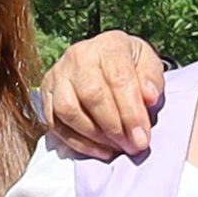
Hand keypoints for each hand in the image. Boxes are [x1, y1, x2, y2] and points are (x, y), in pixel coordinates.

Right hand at [36, 29, 167, 159]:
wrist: (105, 62)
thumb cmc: (131, 67)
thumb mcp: (149, 66)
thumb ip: (151, 80)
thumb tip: (149, 98)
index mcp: (109, 45)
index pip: (119, 78)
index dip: (131, 112)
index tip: (142, 139)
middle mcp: (79, 55)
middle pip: (91, 94)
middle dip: (113, 127)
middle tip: (131, 147)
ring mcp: (58, 74)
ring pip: (68, 110)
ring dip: (93, 136)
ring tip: (115, 148)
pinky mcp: (46, 93)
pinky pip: (55, 123)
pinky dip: (78, 142)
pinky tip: (99, 150)